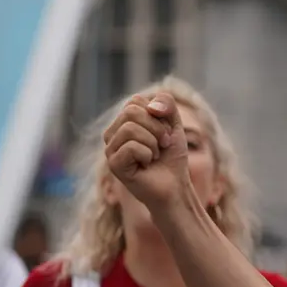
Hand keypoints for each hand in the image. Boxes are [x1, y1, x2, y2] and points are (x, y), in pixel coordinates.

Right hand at [103, 93, 188, 207]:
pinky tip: (146, 165)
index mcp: (124, 121)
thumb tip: (151, 106)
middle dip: (156, 128)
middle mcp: (113, 133)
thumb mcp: (174, 124)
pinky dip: (147, 155)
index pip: (136, 101)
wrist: (175, 185)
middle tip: (162, 145)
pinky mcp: (113, 164)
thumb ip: (167, 104)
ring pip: (130, 128)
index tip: (164, 132)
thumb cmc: (171, 156)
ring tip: (154, 156)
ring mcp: (110, 149)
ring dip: (152, 143)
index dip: (158, 115)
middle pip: (131, 111)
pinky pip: (131, 147)